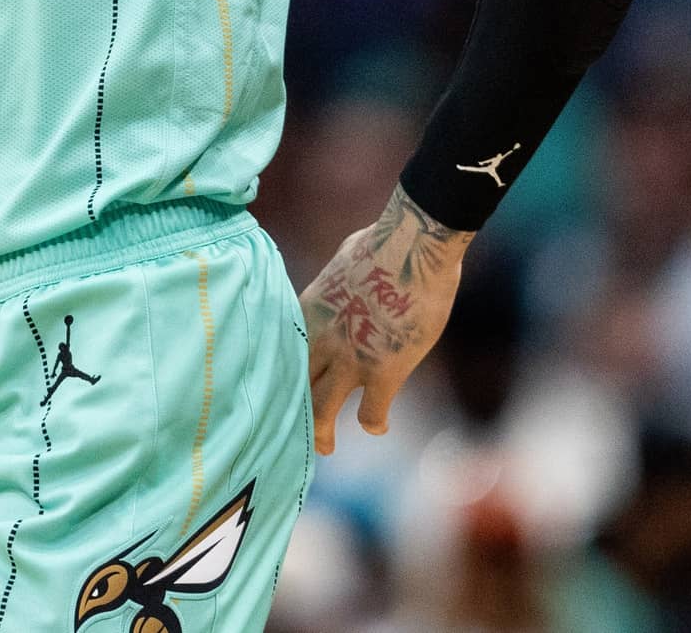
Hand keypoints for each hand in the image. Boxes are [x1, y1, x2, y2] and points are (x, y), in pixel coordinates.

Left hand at [298, 184, 470, 454]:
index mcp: (308, 310)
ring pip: (321, 410)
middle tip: (295, 428)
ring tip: (325, 447)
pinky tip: (378, 426)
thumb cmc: (384, 242)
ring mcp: (349, 359)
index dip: (280, 372)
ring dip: (322, 432)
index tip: (278, 387)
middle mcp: (320, 339)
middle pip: (294, 385)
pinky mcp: (383, 373)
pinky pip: (371, 412)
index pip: (282, 351)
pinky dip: (374, 423)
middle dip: (292, 410)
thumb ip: (338, 282)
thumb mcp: (343, 261)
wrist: (413, 247)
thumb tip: (346, 276)